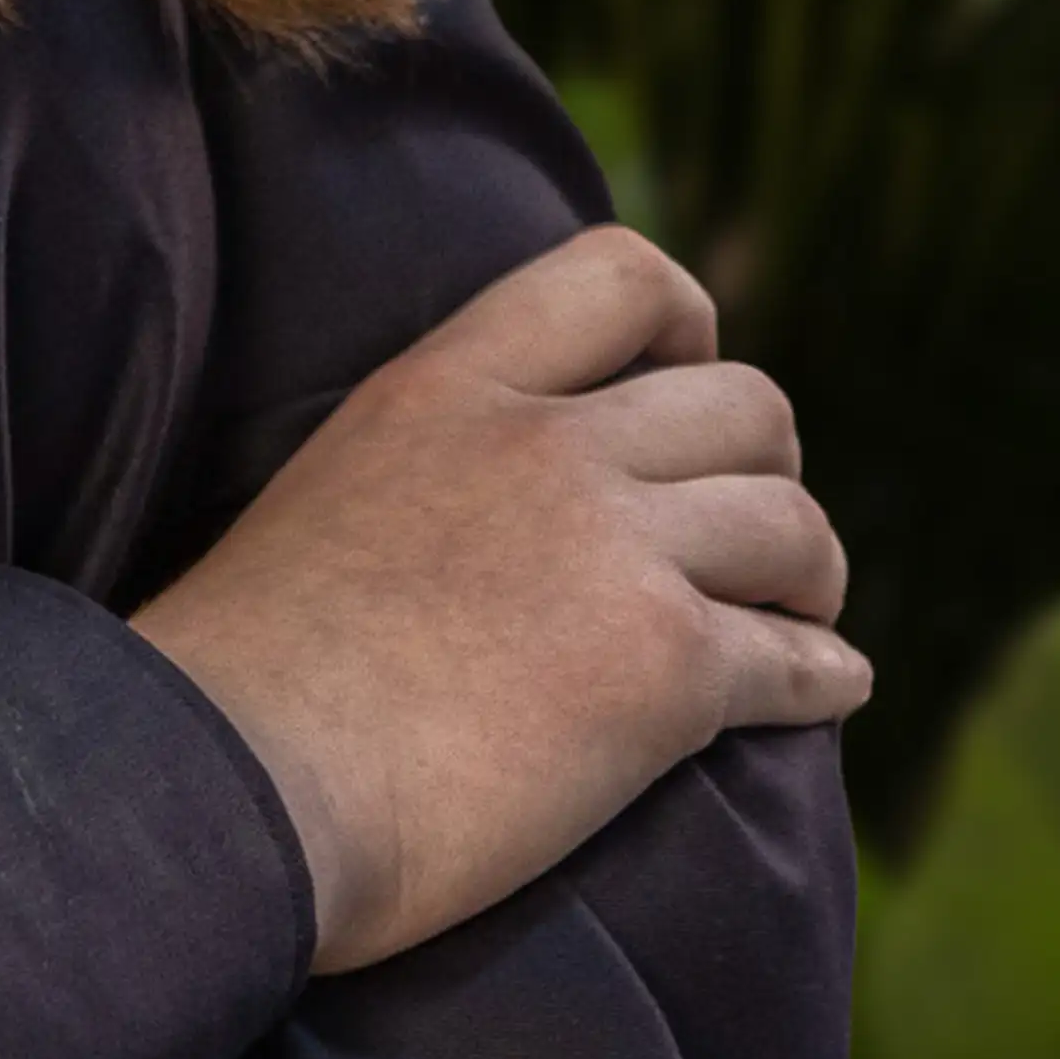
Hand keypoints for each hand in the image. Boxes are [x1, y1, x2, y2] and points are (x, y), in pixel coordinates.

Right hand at [131, 222, 867, 974]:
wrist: (232, 786)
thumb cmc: (243, 679)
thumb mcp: (327, 495)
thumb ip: (424, 472)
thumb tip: (480, 525)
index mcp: (442, 388)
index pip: (616, 272)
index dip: (687, 322)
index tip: (685, 384)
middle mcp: (540, 445)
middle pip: (747, 405)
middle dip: (768, 471)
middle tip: (745, 538)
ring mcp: (609, 551)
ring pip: (794, 526)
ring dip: (811, 580)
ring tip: (794, 619)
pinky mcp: (660, 671)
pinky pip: (802, 659)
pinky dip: (827, 678)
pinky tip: (823, 693)